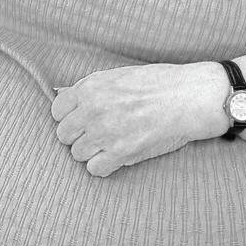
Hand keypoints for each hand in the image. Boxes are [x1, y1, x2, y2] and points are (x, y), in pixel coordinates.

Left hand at [51, 61, 228, 176]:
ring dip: (92, 151)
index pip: (57, 111)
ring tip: (111, 143)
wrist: (188, 96)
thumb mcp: (118, 75)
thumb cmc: (158, 83)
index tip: (81, 120)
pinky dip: (104, 166)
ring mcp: (105, 132)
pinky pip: (94, 169)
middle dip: (78, 136)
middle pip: (64, 135)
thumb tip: (62, 94)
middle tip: (97, 133)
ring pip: (77, 154)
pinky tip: (118, 155)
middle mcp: (93, 109)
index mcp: (90, 87)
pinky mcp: (121, 153)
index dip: (69, 117)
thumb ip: (90, 88)